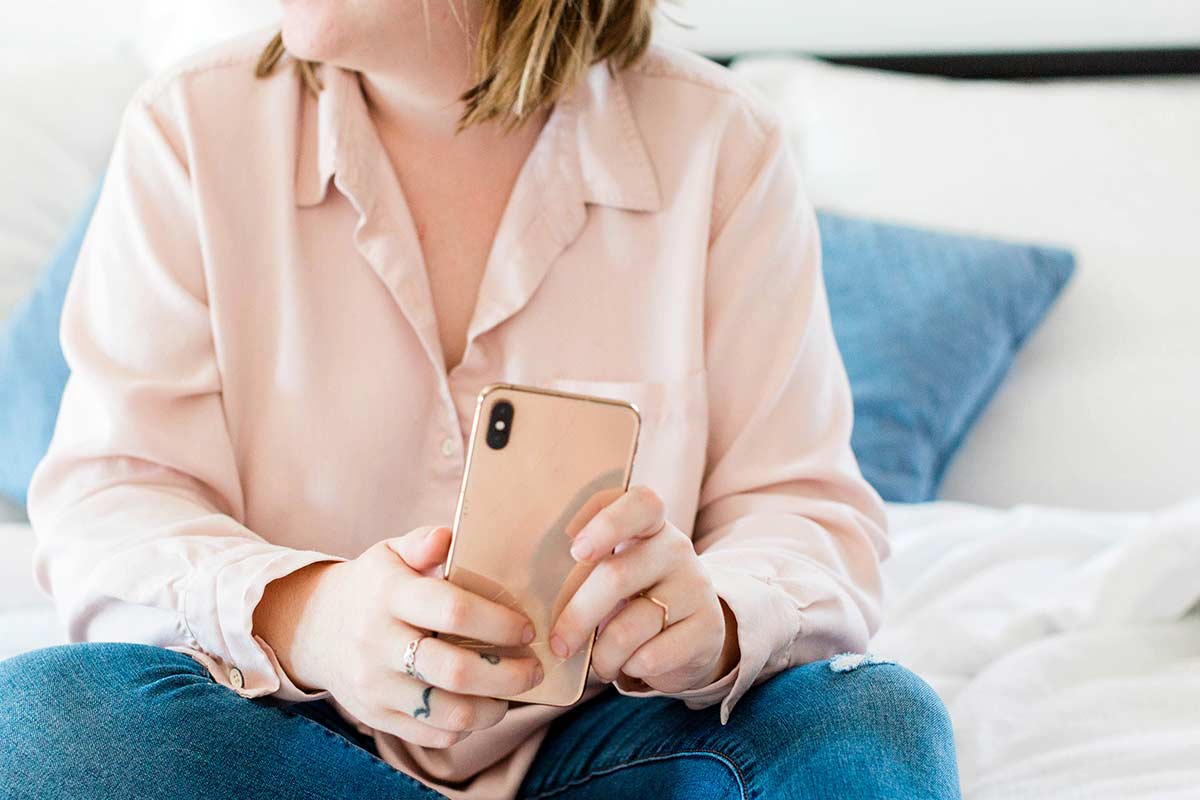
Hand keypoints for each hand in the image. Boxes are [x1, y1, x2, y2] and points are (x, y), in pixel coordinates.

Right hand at [254, 526, 543, 748]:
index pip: (452, 611)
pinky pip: (431, 734)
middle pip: (455, 670)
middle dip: (508, 674)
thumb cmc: (375, 585)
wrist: (315, 628)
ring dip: (493, 708)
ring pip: (447, 712)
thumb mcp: (391, 553)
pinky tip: (480, 707)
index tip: (527, 628)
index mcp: (389, 594)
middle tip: (535, 668)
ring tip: (513, 693)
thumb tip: (448, 536)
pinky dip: (465, 727)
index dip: (498, 622)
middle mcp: (378, 642)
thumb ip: (423, 542)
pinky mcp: (376, 717)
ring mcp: (375, 685)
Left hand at [549, 485, 739, 693]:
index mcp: (651, 526)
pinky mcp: (708, 629)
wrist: (693, 636)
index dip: (607, 522)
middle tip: (559, 644)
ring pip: (628, 628)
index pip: (641, 503)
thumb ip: (588, 567)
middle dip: (576, 617)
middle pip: (615, 576)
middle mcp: (677, 549)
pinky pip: (650, 657)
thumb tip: (541, 589)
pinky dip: (629, 669)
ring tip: (599, 663)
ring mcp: (696, 588)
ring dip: (602, 656)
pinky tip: (630, 665)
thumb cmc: (636, 598)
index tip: (576, 550)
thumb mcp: (617, 571)